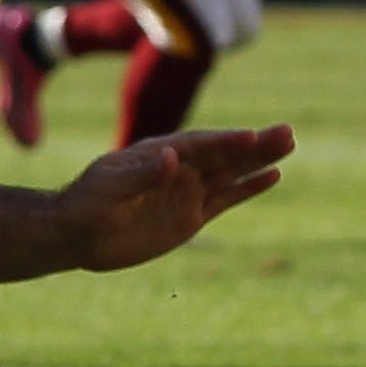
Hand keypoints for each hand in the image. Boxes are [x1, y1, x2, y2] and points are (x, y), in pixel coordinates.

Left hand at [55, 125, 292, 273]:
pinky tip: (272, 175)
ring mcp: (185, 191)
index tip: (251, 136)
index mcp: (155, 154)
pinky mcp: (191, 216)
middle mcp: (176, 168)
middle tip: (288, 131)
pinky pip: (226, 198)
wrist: (76, 235)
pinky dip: (249, 187)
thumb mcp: (109, 188)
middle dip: (255, 144)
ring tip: (289, 144)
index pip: (197, 144)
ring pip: (231, 172)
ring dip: (259, 160)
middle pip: (223, 153)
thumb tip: (172, 156)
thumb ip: (142, 175)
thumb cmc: (86, 205)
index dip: (224, 140)